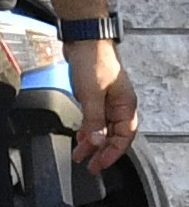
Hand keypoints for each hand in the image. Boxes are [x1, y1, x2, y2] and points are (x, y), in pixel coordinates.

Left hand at [87, 41, 140, 173]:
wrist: (83, 40)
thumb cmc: (93, 62)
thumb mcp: (92, 94)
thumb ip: (94, 119)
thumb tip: (97, 142)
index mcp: (126, 107)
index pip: (124, 138)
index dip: (112, 153)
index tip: (99, 164)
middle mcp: (119, 106)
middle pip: (113, 136)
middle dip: (101, 152)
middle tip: (88, 165)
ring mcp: (107, 101)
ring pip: (102, 129)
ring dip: (92, 143)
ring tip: (80, 155)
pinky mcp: (95, 96)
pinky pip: (94, 119)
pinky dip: (87, 129)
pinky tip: (80, 138)